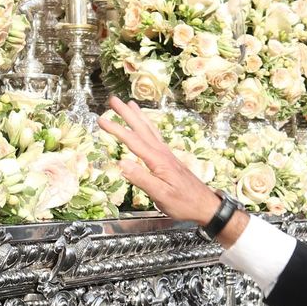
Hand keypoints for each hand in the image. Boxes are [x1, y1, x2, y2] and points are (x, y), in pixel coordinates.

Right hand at [98, 96, 226, 228]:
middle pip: (141, 128)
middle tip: (113, 100)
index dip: (116, 129)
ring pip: (150, 130)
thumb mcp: (161, 195)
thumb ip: (142, 179)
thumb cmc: (183, 203)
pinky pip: (156, 136)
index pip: (133, 141)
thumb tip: (122, 163)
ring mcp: (167, 154)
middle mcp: (162, 153)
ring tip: (130, 104)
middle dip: (126, 113)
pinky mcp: (169, 159)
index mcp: (158, 160)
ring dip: (138, 116)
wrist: (205, 205)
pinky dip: (148, 126)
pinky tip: (146, 126)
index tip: (101, 119)